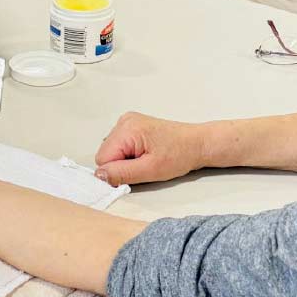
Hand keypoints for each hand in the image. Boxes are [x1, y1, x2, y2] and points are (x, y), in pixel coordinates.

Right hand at [94, 111, 209, 186]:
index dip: (117, 171)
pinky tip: (146, 152)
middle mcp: (124, 121)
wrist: (197, 144)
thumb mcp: (150, 171)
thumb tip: (99, 175)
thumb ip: (121, 173)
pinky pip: (119, 145)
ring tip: (147, 157)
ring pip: (112, 150)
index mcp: (127, 129)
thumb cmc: (180, 154)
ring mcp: (127, 121)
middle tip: (144, 165)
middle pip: (106, 153)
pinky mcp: (132, 125)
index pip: (102, 159)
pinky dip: (129, 153)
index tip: (136, 171)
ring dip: (125, 159)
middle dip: (121, 164)